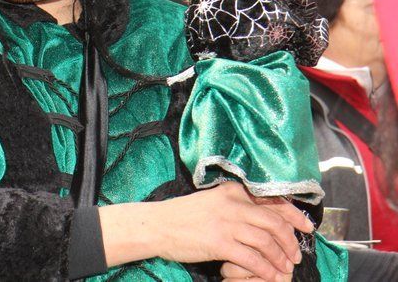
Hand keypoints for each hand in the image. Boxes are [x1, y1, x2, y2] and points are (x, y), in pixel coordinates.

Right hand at [99, 182, 312, 278]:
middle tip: (295, 254)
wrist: (157, 224)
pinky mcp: (220, 242)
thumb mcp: (213, 202)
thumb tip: (266, 218)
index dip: (295, 215)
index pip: (273, 201)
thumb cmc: (184, 216)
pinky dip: (266, 269)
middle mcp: (233, 204)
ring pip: (267, 241)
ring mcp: (227, 223)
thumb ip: (237, 206)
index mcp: (233, 191)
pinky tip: (270, 276)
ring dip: (281, 258)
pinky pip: (253, 258)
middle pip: (274, 222)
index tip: (307, 227)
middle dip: (291, 241)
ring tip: (285, 268)